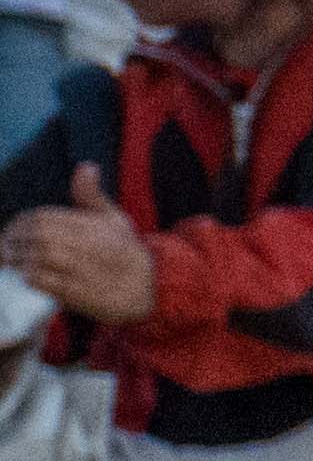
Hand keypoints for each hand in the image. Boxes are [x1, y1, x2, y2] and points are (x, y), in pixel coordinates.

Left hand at [5, 198, 151, 327]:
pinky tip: (25, 275)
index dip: (22, 222)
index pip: (45, 217)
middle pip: (39, 236)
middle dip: (15, 241)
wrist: (151, 288)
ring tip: (9, 261)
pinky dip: (29, 276)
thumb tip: (85, 166)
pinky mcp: (79, 293)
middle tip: (5, 246)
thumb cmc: (127, 252)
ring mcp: (83, 270)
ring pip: (39, 258)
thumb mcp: (115, 218)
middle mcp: (88, 245)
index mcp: (92, 225)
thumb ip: (92, 195)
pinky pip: (45, 281)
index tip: (13, 230)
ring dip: (18, 259)